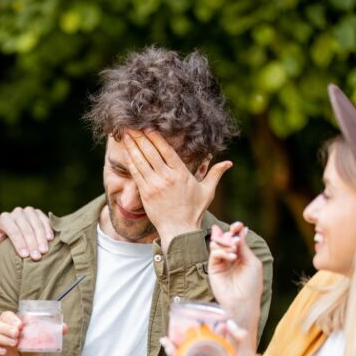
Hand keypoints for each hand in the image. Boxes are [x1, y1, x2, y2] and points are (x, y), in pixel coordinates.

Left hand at [0, 206, 53, 260]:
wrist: (14, 229)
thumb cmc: (4, 239)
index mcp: (5, 219)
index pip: (13, 231)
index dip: (19, 243)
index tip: (25, 256)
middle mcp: (16, 212)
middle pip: (26, 228)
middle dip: (31, 243)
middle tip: (36, 257)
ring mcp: (28, 211)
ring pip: (36, 224)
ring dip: (41, 238)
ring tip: (44, 251)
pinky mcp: (39, 213)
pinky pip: (45, 220)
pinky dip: (48, 229)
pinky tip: (51, 239)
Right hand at [0, 310, 68, 355]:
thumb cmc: (27, 351)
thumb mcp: (39, 343)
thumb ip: (50, 334)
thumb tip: (65, 327)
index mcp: (9, 325)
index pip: (6, 316)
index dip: (11, 319)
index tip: (20, 325)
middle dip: (5, 328)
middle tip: (17, 335)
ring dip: (0, 338)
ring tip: (13, 344)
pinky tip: (3, 352)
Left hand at [120, 130, 231, 250]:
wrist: (179, 230)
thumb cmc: (193, 211)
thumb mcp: (207, 191)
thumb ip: (215, 174)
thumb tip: (229, 163)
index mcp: (181, 173)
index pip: (167, 150)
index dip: (156, 137)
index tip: (148, 127)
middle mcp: (167, 177)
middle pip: (151, 152)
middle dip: (141, 137)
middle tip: (132, 125)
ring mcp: (154, 185)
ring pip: (141, 160)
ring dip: (132, 146)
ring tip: (126, 134)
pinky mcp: (145, 193)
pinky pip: (135, 173)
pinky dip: (130, 160)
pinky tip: (126, 151)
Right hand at [208, 222, 262, 332]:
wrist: (243, 302)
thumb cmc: (251, 284)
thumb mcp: (251, 261)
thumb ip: (243, 246)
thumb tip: (241, 229)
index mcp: (241, 255)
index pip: (235, 238)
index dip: (235, 230)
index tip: (238, 225)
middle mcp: (230, 257)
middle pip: (225, 238)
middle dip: (228, 234)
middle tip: (233, 234)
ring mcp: (221, 263)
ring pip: (217, 244)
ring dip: (225, 242)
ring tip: (234, 248)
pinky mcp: (213, 268)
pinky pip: (214, 254)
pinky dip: (222, 252)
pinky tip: (232, 256)